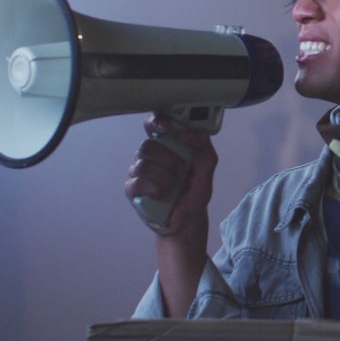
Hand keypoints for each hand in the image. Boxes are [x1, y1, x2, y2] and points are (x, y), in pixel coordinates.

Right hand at [124, 114, 217, 235]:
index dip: (157, 121)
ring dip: (165, 177)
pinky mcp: (132, 189)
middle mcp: (150, 156)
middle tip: (181, 169)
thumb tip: (190, 134)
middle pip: (147, 145)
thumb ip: (204, 148)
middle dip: (168, 158)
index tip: (167, 128)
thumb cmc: (194, 191)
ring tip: (174, 186)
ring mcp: (138, 172)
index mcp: (166, 145)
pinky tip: (163, 194)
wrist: (188, 219)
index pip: (154, 124)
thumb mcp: (207, 169)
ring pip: (143, 164)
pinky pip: (137, 182)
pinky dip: (155, 188)